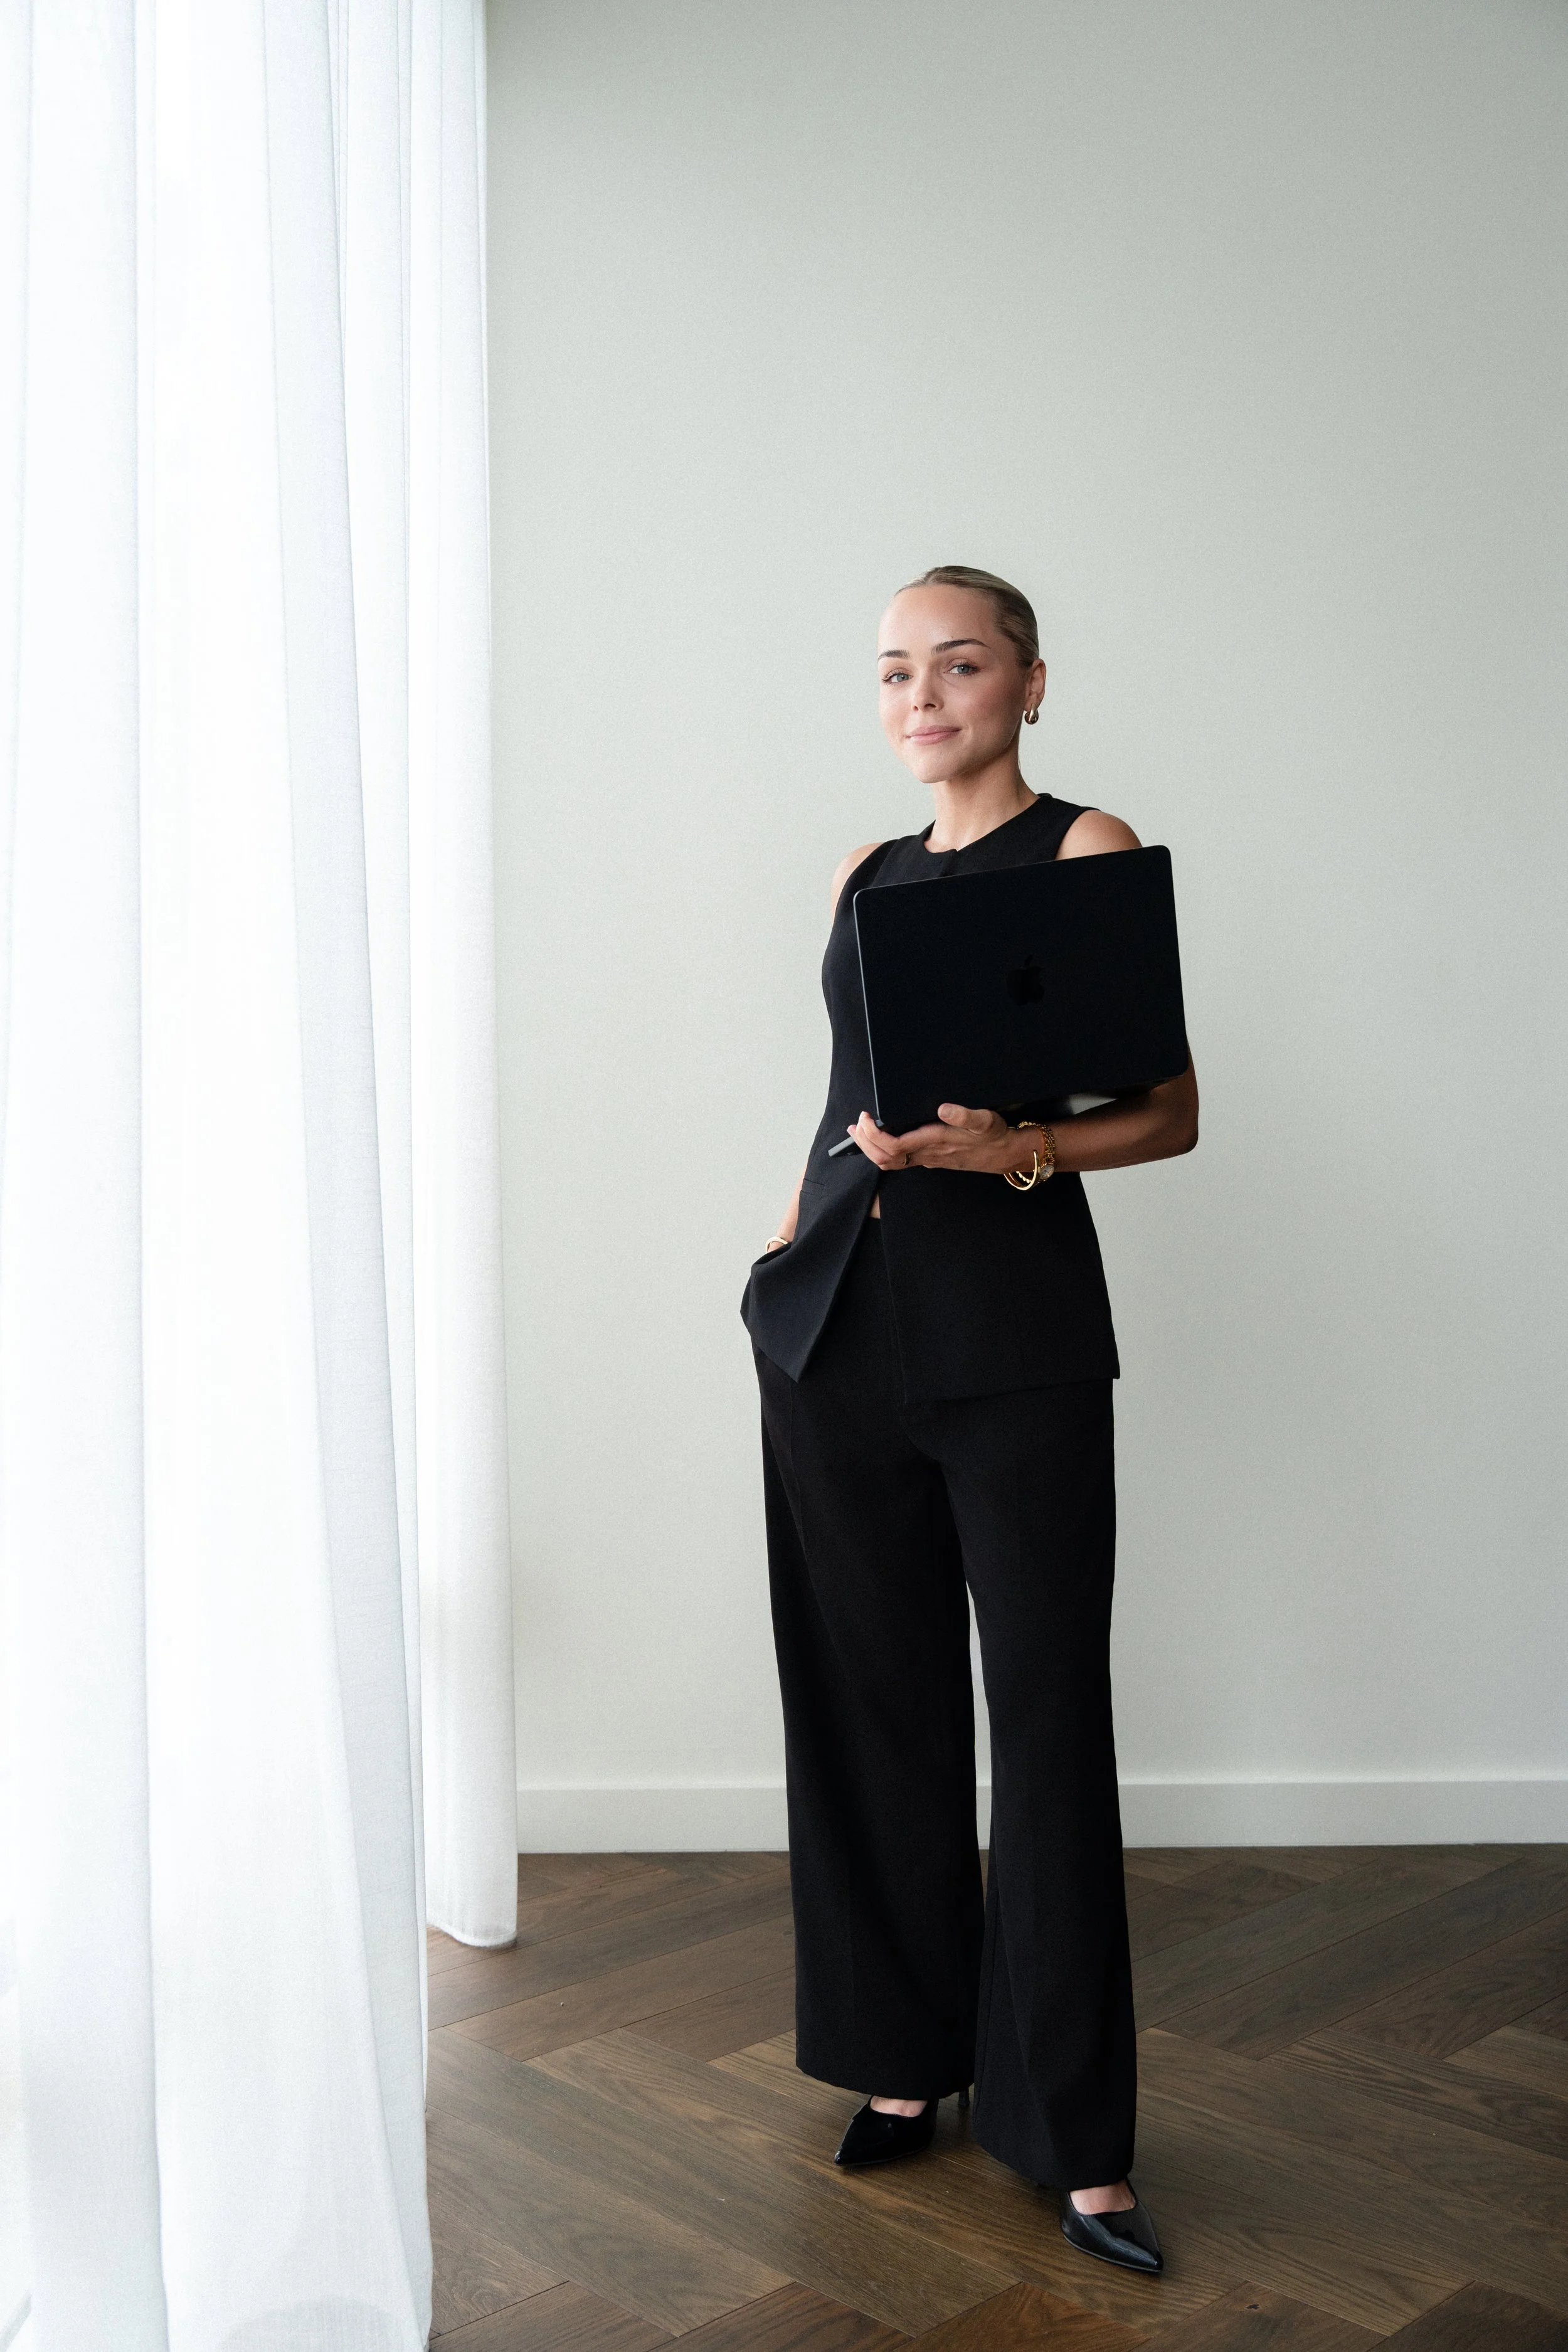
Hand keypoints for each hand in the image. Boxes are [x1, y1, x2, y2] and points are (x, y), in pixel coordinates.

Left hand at [846, 1104, 1017, 1175]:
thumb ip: (965, 1114)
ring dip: (869, 1149)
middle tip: (856, 1124)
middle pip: (884, 1159)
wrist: (1003, 1154)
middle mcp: (926, 1153)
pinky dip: (881, 1151)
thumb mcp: (985, 1120)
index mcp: (934, 1141)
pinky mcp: (928, 1158)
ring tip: (858, 1131)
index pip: (893, 1146)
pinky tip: (877, 1139)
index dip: (873, 1135)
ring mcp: (926, 1159)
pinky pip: (898, 1161)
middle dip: (864, 1144)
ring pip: (888, 1163)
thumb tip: (943, 1108)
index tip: (866, 1118)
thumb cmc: (993, 1135)